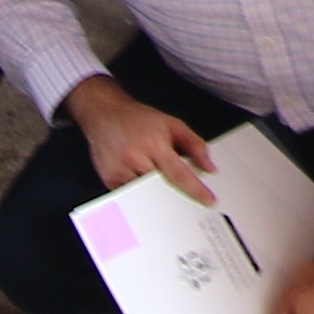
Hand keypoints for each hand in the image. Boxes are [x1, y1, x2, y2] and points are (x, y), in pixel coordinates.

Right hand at [69, 84, 215, 201]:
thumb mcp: (172, 124)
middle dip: (174, 193)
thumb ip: (195, 145)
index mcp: (153, 144)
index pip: (179, 174)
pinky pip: (131, 195)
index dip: (196, 190)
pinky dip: (139, 191)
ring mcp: (120, 171)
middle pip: (162, 188)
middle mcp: (135, 158)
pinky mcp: (109, 180)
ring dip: (154, 192)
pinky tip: (138, 174)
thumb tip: (209, 167)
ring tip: (150, 170)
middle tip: (177, 187)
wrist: (105, 113)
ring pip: (146, 195)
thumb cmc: (138, 119)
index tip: (208, 200)